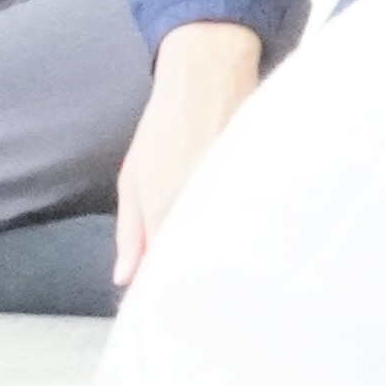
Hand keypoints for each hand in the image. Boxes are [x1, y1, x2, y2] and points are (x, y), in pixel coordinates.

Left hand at [112, 21, 262, 284]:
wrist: (207, 76)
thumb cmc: (163, 127)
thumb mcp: (132, 177)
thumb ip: (129, 232)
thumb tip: (124, 278)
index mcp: (165, 208)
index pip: (165, 270)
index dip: (166, 292)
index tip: (168, 310)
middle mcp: (201, 206)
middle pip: (202, 264)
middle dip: (198, 285)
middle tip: (199, 304)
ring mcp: (233, 195)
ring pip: (230, 246)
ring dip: (225, 262)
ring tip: (226, 281)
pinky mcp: (260, 185)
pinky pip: (254, 224)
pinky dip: (250, 237)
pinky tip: (249, 247)